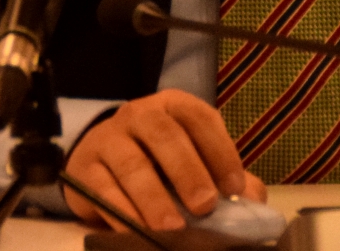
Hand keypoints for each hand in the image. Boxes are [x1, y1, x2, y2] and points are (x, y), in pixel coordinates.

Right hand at [61, 89, 267, 229]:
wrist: (100, 159)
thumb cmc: (158, 161)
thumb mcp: (193, 159)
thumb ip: (223, 176)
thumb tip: (254, 200)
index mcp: (174, 107)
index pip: (200, 119)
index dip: (220, 151)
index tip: (235, 189)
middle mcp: (140, 115)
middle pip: (164, 136)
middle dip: (187, 172)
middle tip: (204, 207)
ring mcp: (109, 138)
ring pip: (131, 164)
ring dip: (153, 199)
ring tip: (171, 229)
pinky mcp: (84, 167)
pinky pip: (103, 190)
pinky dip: (122, 214)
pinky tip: (137, 232)